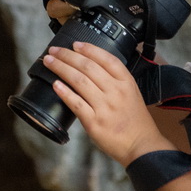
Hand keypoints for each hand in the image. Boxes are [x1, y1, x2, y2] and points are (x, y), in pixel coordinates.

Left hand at [42, 41, 173, 165]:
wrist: (142, 146)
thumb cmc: (135, 121)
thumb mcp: (132, 93)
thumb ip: (114, 79)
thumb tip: (89, 65)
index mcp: (126, 82)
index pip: (106, 58)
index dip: (89, 49)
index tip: (75, 44)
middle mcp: (115, 92)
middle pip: (88, 66)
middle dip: (67, 55)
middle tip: (53, 51)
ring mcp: (105, 107)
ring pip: (78, 81)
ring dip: (61, 68)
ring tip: (49, 62)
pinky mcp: (94, 123)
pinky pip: (76, 103)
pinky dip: (64, 92)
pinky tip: (55, 84)